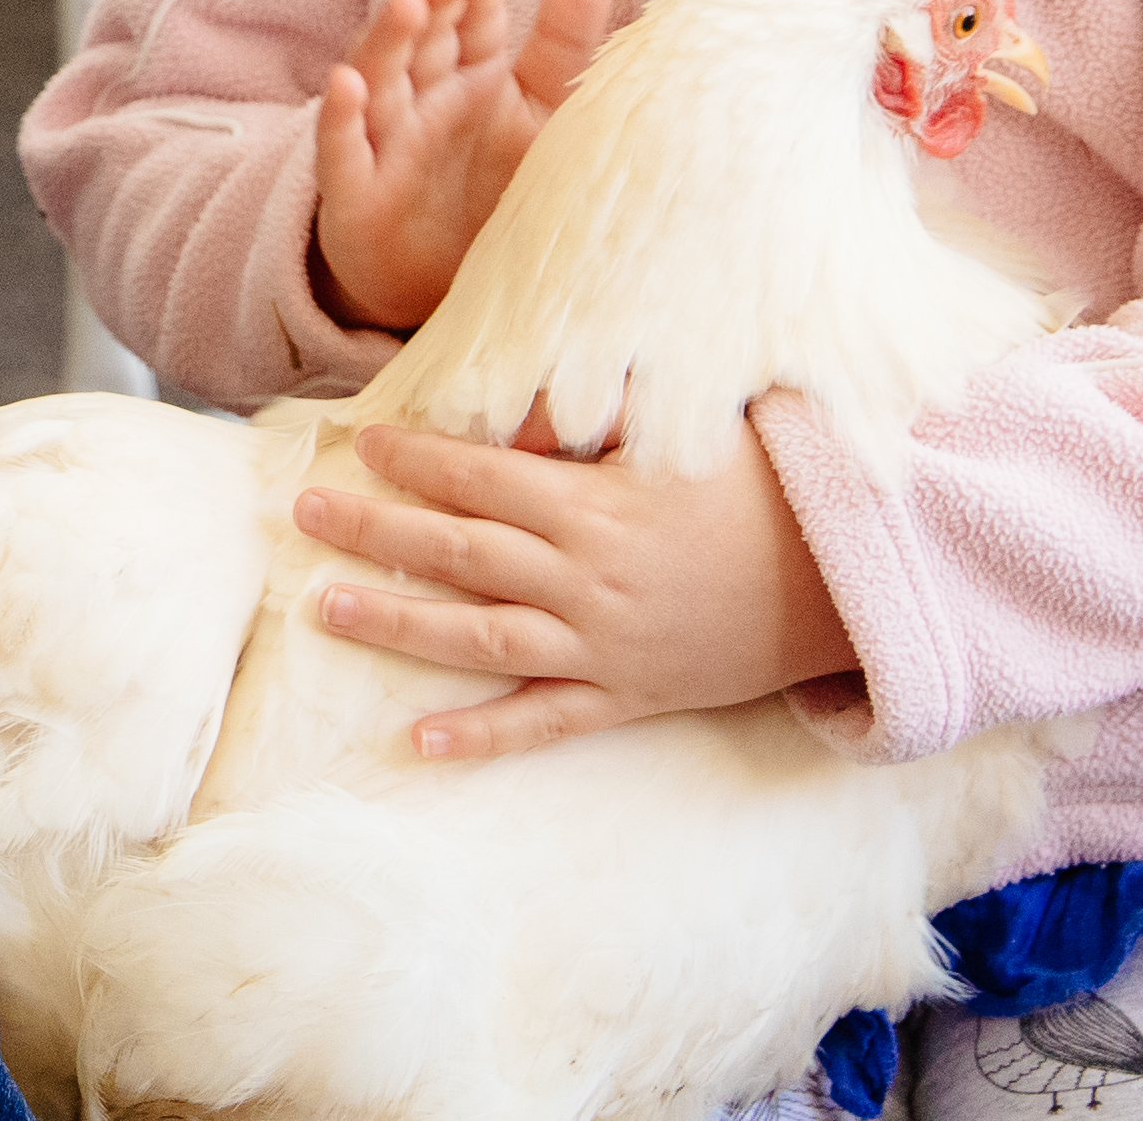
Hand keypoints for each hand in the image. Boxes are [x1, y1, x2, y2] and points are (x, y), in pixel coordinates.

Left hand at [293, 410, 854, 757]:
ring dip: (397, 624)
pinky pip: (544, 721)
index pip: (482, 478)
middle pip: (459, 552)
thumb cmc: (758, 493)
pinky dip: (480, 735)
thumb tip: (523, 400)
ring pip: (480, 638)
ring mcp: (603, 646)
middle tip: (302, 510)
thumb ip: (596, 417)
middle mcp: (587, 580)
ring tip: (324, 607)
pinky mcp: (626, 697)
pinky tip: (417, 741)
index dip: (416, 461)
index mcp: (598, 507)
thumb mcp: (680, 434)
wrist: (840, 585)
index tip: (361, 443)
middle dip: (374, 531)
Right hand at [310, 0, 616, 333]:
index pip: (473, 19)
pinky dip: (339, 117)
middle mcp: (422, 96)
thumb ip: (564, 44)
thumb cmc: (491, 187)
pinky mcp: (354, 192)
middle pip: (426, 36)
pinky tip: (345, 85)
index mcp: (470, 74)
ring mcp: (383, 139)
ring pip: (381, 78)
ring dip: (389, 37)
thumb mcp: (540, 115)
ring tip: (408, 1)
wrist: (432, 284)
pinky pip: (342, 150)